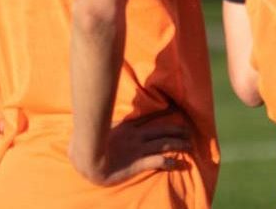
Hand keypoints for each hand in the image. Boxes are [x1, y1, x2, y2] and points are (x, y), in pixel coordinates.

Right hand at [69, 116, 191, 186]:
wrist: (85, 161)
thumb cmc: (85, 146)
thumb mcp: (94, 130)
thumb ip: (101, 124)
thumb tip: (91, 113)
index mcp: (126, 127)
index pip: (149, 117)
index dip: (164, 114)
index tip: (175, 111)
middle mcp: (135, 136)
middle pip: (162, 130)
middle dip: (177, 130)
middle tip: (190, 131)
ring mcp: (137, 149)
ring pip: (163, 143)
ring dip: (178, 144)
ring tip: (190, 146)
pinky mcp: (136, 163)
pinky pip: (156, 161)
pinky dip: (168, 162)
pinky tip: (177, 164)